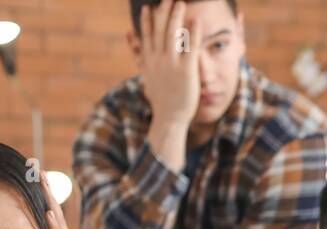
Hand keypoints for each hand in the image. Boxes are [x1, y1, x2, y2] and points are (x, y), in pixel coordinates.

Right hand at [138, 1, 199, 129]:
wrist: (169, 118)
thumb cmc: (161, 100)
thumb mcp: (147, 76)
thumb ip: (139, 57)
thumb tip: (129, 38)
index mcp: (149, 61)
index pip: (147, 36)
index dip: (147, 20)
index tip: (147, 7)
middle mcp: (159, 60)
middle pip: (160, 31)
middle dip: (163, 13)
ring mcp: (172, 65)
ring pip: (173, 35)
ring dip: (177, 17)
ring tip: (180, 3)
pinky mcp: (186, 71)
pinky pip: (191, 48)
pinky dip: (193, 33)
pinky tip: (197, 21)